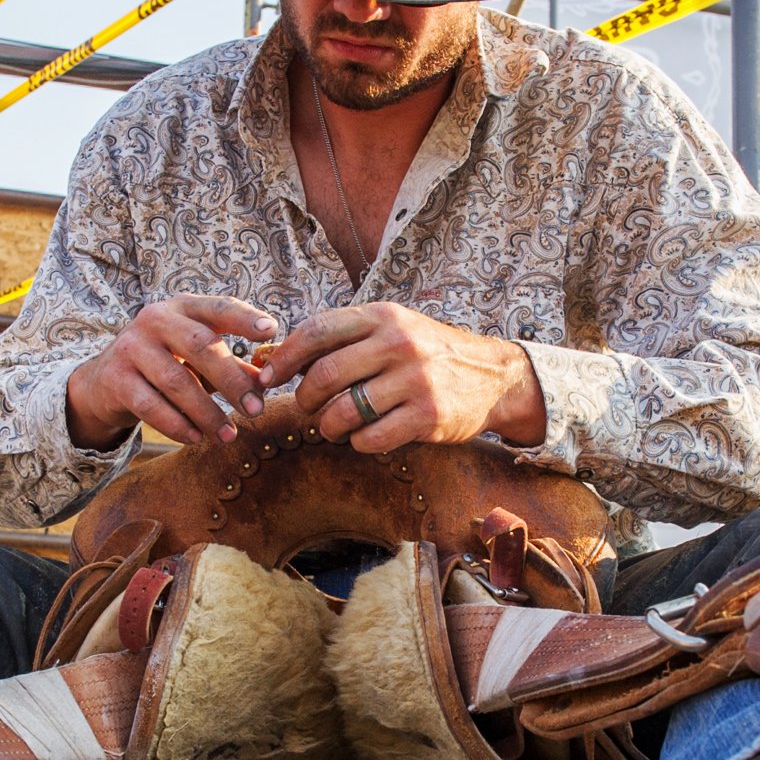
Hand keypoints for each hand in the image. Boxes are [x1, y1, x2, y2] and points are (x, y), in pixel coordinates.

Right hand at [64, 295, 276, 448]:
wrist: (104, 382)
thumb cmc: (165, 364)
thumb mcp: (198, 359)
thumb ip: (232, 367)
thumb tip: (264, 384)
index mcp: (182, 307)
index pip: (217, 307)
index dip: (243, 317)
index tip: (270, 331)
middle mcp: (155, 320)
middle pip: (200, 345)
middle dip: (232, 380)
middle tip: (255, 410)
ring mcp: (131, 347)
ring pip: (177, 381)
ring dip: (207, 413)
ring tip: (228, 435)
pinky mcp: (115, 379)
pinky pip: (151, 406)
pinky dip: (177, 425)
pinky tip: (196, 437)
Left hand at [255, 303, 545, 452]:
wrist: (492, 376)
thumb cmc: (427, 352)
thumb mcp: (390, 329)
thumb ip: (341, 339)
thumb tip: (271, 359)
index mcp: (383, 316)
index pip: (317, 331)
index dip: (284, 357)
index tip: (267, 376)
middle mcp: (399, 343)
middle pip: (325, 375)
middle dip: (304, 398)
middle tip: (305, 407)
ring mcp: (416, 380)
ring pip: (344, 412)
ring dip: (328, 426)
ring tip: (333, 426)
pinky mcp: (428, 417)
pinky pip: (371, 438)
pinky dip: (358, 443)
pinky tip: (365, 437)